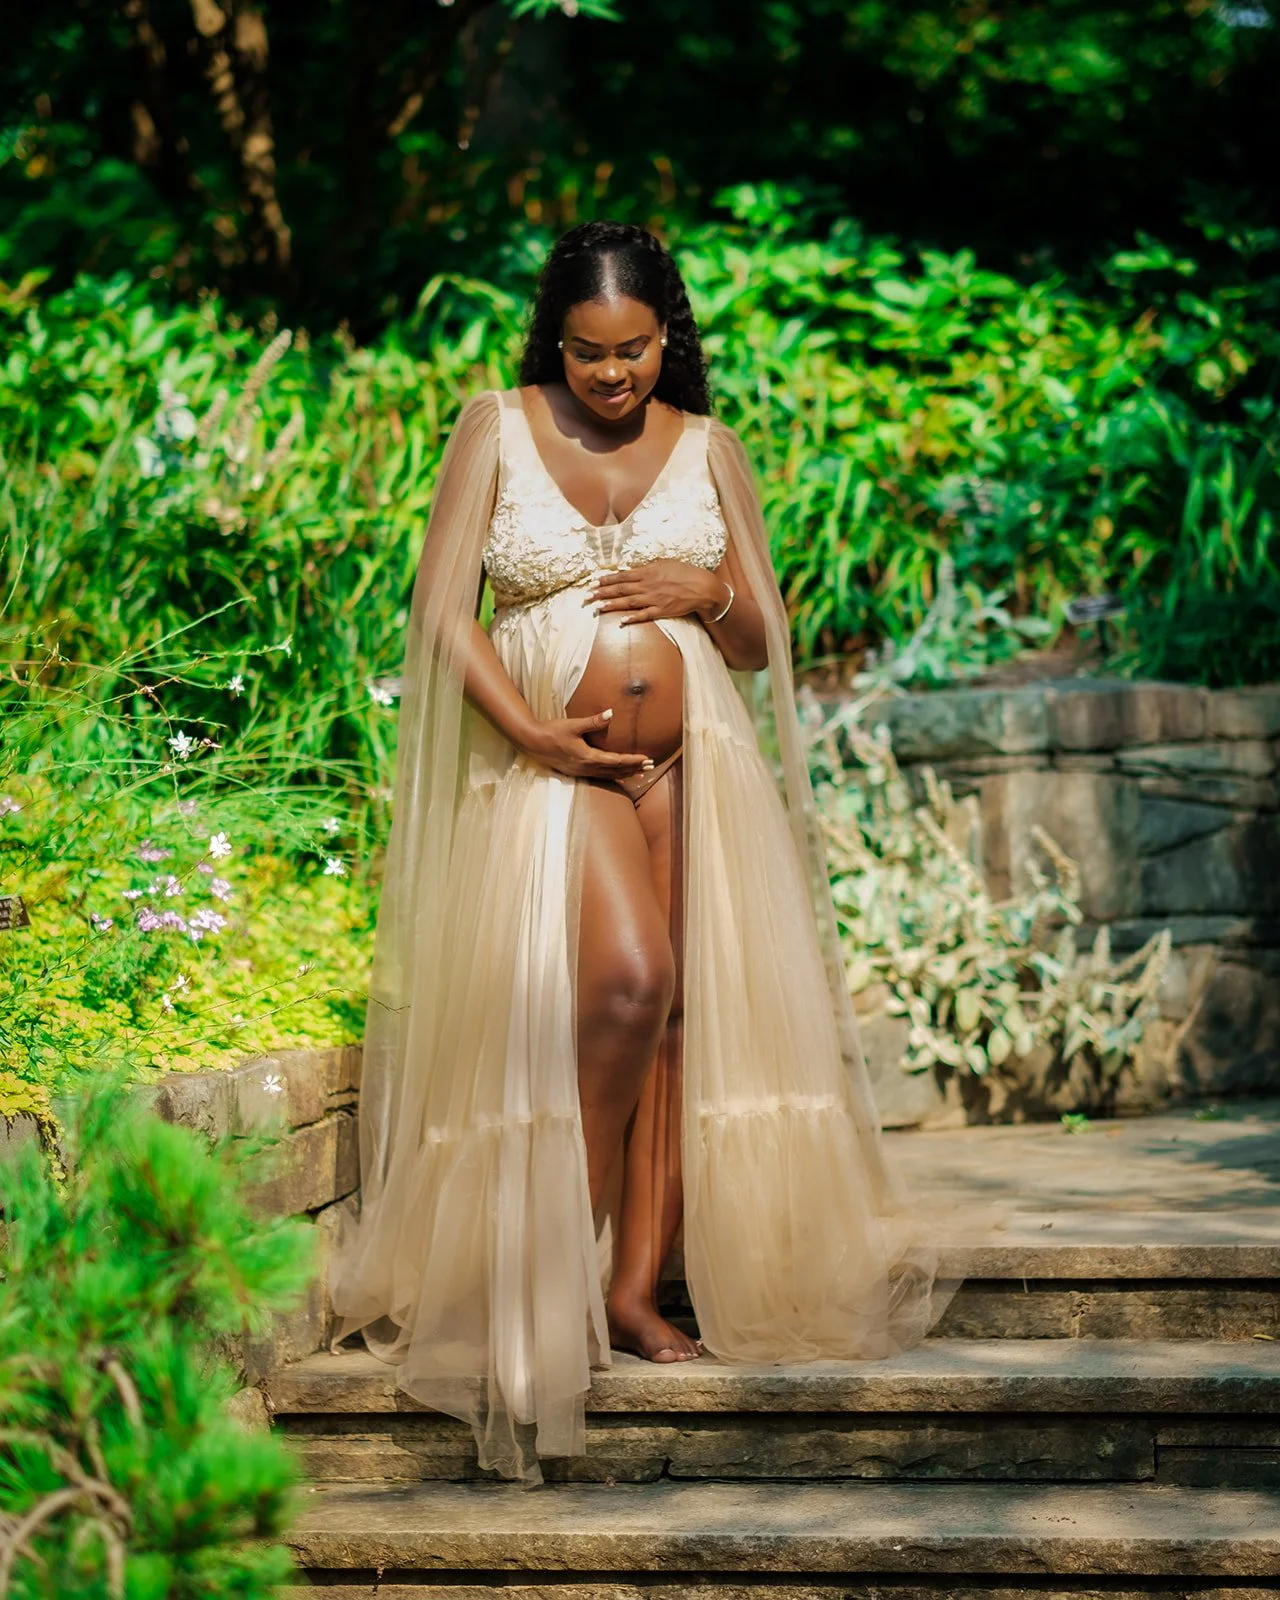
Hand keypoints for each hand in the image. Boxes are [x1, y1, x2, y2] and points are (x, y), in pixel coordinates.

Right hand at [521, 710, 654, 781]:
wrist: (532, 743)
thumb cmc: (551, 732)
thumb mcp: (573, 725)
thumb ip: (593, 721)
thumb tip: (611, 713)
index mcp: (587, 757)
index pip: (616, 761)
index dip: (633, 760)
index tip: (647, 759)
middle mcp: (586, 768)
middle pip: (616, 771)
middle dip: (634, 769)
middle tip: (651, 767)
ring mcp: (581, 772)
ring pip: (609, 776)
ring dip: (625, 774)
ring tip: (640, 774)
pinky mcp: (577, 772)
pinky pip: (600, 777)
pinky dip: (613, 777)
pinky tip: (619, 777)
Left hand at [586, 560, 728, 625]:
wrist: (702, 587)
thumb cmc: (684, 572)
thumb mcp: (665, 563)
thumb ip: (648, 567)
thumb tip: (634, 569)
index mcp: (648, 572)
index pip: (622, 576)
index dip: (607, 579)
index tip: (594, 582)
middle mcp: (648, 586)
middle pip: (620, 589)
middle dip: (602, 593)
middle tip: (586, 597)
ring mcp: (654, 599)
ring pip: (628, 602)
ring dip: (611, 605)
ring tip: (597, 608)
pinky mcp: (661, 611)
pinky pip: (644, 615)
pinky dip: (632, 618)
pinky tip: (621, 621)